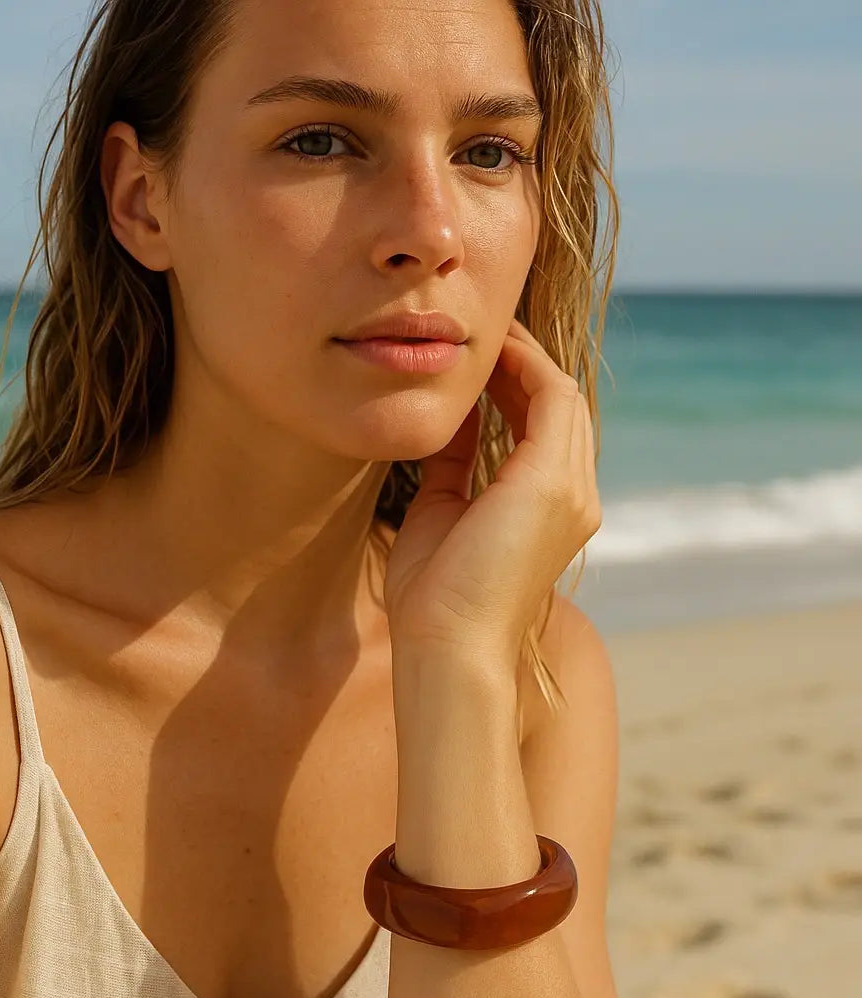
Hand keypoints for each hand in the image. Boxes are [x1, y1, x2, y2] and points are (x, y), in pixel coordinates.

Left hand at [383, 318, 601, 674]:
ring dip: (524, 359)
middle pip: (558, 408)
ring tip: (483, 338)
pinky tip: (489, 354)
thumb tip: (450, 421)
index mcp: (550, 511)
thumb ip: (453, 464)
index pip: (543, 431)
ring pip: (561, 397)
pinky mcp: (553, 482)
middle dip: (522, 367)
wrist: (446, 644)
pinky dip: (524, 366)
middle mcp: (574, 497)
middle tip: (480, 340)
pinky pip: (551, 398)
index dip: (514, 389)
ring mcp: (572, 490)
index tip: (477, 364)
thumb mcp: (442, 510)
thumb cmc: (436, 594)